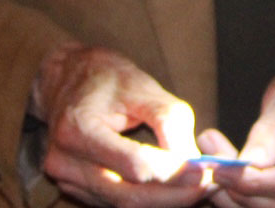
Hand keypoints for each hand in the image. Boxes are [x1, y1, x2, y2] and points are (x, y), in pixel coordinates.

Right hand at [32, 42, 212, 206]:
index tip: (205, 170)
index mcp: (78, 130)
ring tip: (197, 187)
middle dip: (174, 195)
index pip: (133, 165)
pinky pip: (118, 203)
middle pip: (128, 195)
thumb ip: (170, 122)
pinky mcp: (78, 189)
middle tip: (208, 185)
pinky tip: (175, 189)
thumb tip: (192, 161)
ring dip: (165, 201)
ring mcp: (69, 179)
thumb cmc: (109, 79)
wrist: (69, 80)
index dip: (173, 172)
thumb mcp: (144, 87)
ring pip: (124, 205)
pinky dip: (150, 199)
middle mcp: (66, 161)